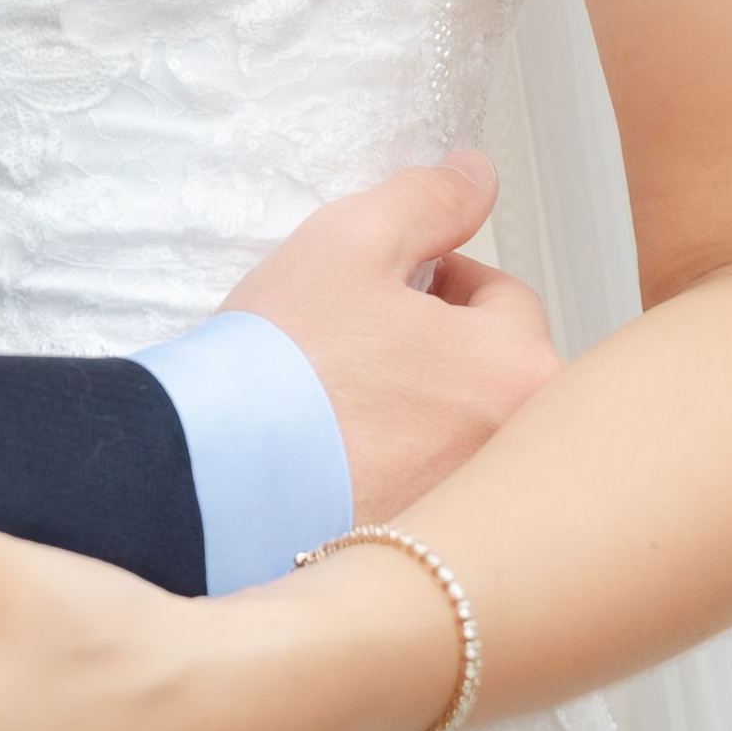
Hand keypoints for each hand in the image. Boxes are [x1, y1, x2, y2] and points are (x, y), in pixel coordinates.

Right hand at [225, 151, 558, 521]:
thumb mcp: (353, 241)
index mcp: (518, 370)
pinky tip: (341, 459)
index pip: (505, 297)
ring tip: (345, 407)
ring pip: (460, 429)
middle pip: (492, 369)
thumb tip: (477, 177)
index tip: (382, 292)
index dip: (438, 277)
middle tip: (362, 348)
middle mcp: (515, 452)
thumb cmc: (283, 364)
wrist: (213, 478)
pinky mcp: (430, 553)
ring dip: (420, 411)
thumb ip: (429, 199)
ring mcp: (474, 508)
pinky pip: (429, 487)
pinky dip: (397, 470)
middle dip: (440, 349)